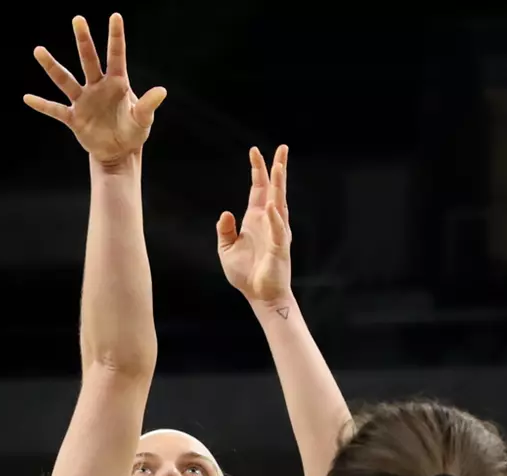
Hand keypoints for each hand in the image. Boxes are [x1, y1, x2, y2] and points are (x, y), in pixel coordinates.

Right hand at [24, 14, 167, 166]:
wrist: (119, 151)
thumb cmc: (133, 131)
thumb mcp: (143, 119)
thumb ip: (149, 105)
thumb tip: (162, 91)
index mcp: (117, 83)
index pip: (116, 56)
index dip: (116, 37)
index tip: (115, 16)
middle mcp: (97, 86)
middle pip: (89, 60)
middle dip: (83, 40)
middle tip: (78, 19)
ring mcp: (84, 101)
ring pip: (66, 80)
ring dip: (52, 67)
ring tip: (39, 50)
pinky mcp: (74, 118)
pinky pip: (55, 110)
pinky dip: (42, 105)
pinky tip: (27, 98)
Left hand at [216, 145, 291, 304]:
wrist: (260, 296)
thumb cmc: (246, 275)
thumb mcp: (226, 249)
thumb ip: (224, 231)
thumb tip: (225, 213)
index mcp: (255, 219)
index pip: (258, 189)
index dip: (257, 170)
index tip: (255, 151)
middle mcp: (269, 221)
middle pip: (274, 189)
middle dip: (277, 168)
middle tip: (282, 148)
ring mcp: (277, 232)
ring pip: (280, 203)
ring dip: (280, 186)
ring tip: (280, 167)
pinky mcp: (280, 247)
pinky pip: (278, 229)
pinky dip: (275, 217)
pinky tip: (272, 205)